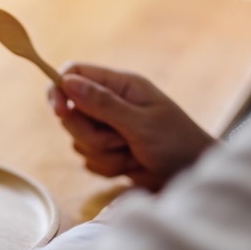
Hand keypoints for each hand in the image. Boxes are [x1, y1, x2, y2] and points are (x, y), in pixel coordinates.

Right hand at [48, 62, 215, 190]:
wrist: (191, 175)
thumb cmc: (176, 142)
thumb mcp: (140, 122)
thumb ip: (102, 103)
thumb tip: (67, 82)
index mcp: (120, 85)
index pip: (75, 74)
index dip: (59, 89)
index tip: (59, 111)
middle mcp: (109, 103)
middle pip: (71, 114)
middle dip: (90, 134)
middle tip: (118, 140)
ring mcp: (106, 128)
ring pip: (78, 140)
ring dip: (103, 153)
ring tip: (132, 153)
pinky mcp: (106, 151)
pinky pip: (87, 159)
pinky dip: (107, 167)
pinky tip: (131, 164)